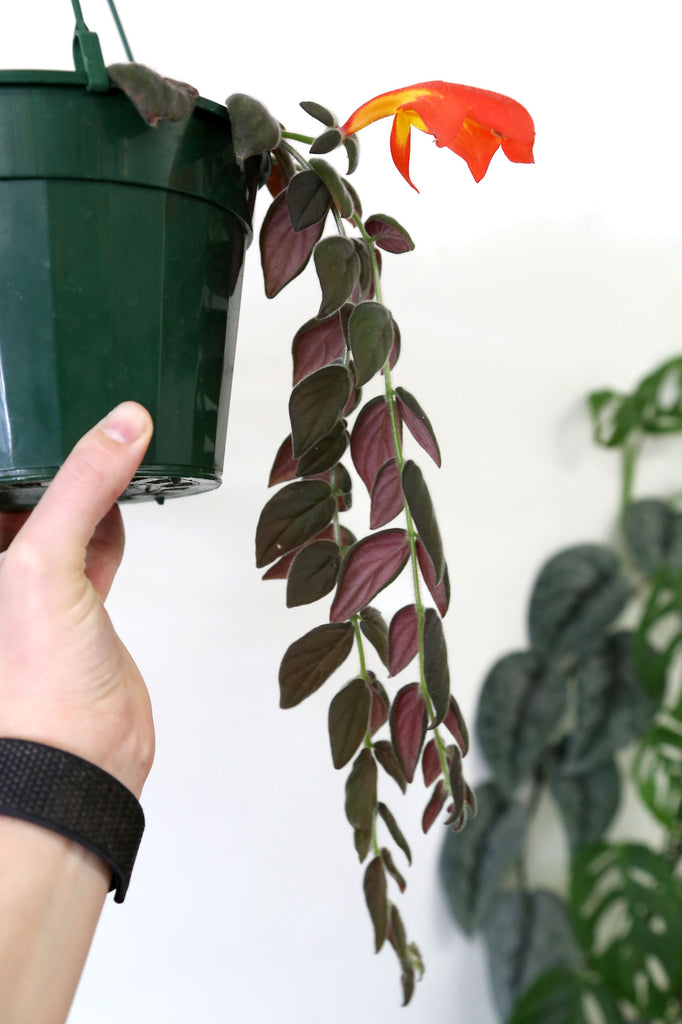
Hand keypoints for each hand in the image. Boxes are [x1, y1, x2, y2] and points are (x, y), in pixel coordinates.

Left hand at [0, 402, 154, 797]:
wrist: (78, 757)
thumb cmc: (31, 683)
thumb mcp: (43, 563)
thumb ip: (81, 487)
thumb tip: (120, 425)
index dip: (11, 440)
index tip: (26, 397)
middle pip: (19, 493)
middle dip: (46, 455)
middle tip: (72, 405)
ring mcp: (34, 587)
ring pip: (58, 514)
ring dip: (84, 480)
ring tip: (109, 437)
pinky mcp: (77, 603)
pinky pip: (93, 543)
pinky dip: (110, 517)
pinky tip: (125, 494)